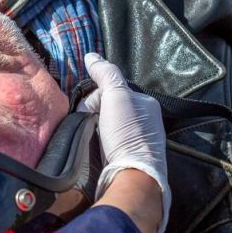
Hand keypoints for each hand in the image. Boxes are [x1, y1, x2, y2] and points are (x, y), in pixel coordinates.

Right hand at [79, 53, 169, 232]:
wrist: (133, 176)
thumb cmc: (128, 135)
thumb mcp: (116, 97)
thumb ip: (106, 74)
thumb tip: (92, 56)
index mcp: (146, 104)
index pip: (113, 90)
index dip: (95, 96)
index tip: (85, 109)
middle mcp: (146, 121)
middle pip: (109, 108)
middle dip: (94, 113)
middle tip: (85, 124)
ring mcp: (138, 141)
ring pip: (107, 127)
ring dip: (94, 130)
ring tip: (87, 138)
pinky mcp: (129, 159)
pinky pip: (109, 144)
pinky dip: (98, 144)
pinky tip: (94, 150)